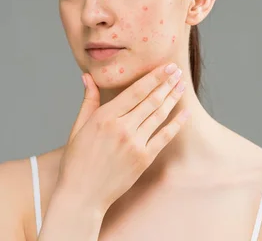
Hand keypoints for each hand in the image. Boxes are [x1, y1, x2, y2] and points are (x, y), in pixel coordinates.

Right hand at [55, 63, 188, 213]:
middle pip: (150, 99)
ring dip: (172, 98)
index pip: (135, 91)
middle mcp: (121, 128)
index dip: (154, 76)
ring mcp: (134, 144)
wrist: (82, 195)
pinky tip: (184, 113)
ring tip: (181, 86)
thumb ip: (88, 100)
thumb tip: (87, 76)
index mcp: (104, 117)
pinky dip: (176, 123)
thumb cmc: (76, 161)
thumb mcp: (78, 127)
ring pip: (159, 115)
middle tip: (178, 70)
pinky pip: (164, 136)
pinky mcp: (143, 159)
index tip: (166, 66)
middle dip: (166, 83)